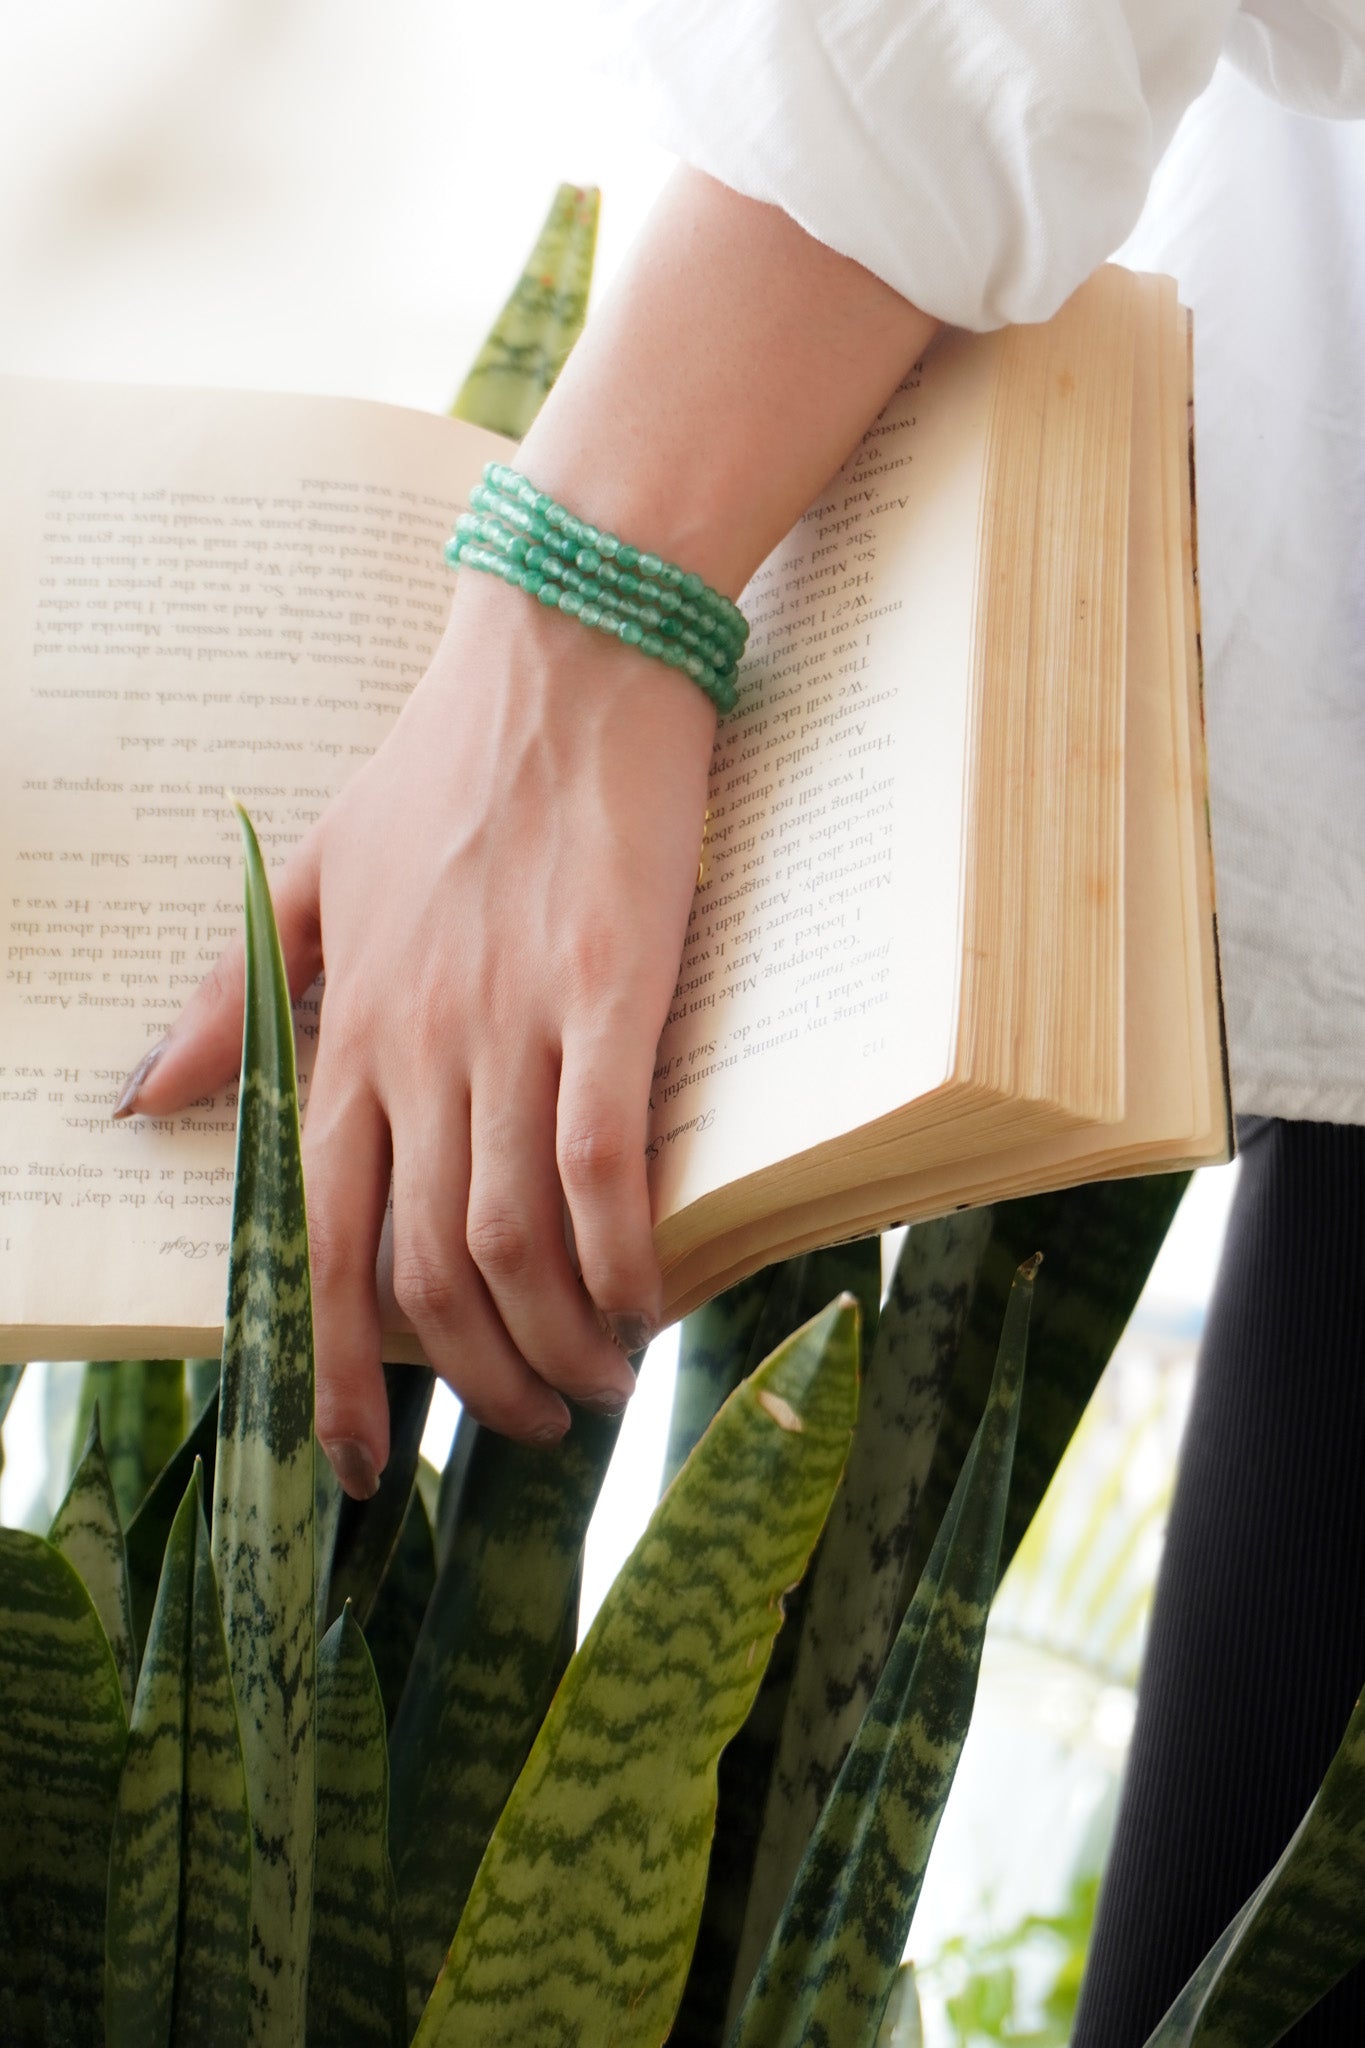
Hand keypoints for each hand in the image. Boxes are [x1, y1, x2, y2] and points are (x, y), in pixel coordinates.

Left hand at [118, 570, 714, 1491]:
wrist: (564, 657)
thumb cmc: (444, 767)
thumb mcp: (310, 876)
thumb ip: (234, 999)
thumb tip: (142, 1098)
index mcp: (349, 1031)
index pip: (316, 1236)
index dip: (335, 1364)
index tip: (357, 1454)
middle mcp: (417, 1048)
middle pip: (423, 1267)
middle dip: (468, 1380)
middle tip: (525, 1426)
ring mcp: (512, 1024)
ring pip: (508, 1238)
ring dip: (551, 1342)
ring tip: (596, 1382)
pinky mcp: (609, 993)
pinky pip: (600, 1163)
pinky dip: (619, 1255)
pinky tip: (648, 1301)